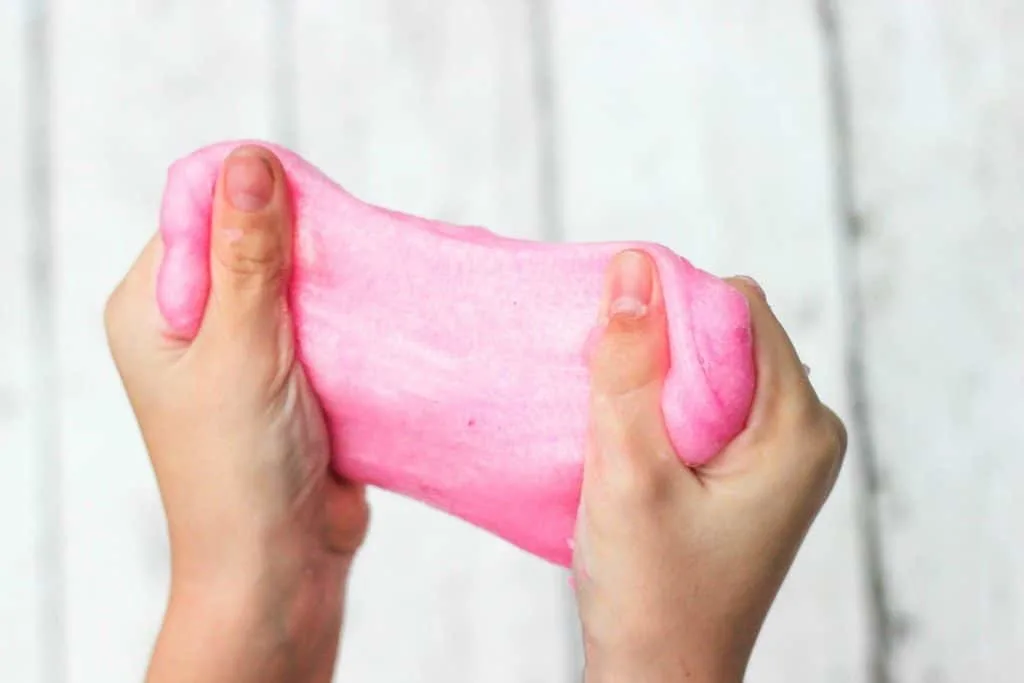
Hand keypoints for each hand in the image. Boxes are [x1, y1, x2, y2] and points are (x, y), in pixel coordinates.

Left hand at [104, 145, 368, 682]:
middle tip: (353, 251)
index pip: (197, 212)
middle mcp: (195, 322)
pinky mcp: (296, 376)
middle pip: (253, 241)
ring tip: (376, 280)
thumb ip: (248, 257)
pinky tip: (385, 311)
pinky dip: (356, 314)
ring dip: (336, 280)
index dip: (254, 197)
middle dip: (305, 240)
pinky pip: (326, 323)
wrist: (280, 566)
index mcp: (153, 308)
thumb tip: (250, 160)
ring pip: (296, 282)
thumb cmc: (238, 467)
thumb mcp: (240, 350)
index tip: (314, 211)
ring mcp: (247, 350)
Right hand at [573, 251, 846, 681]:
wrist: (661, 679)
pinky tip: (631, 438)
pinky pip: (712, 406)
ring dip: (658, 378)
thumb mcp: (630, 473)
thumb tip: (633, 268)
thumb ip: (630, 368)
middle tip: (607, 390)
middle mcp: (805, 433)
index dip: (671, 309)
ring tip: (615, 420)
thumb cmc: (650, 593)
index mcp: (798, 428)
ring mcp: (783, 455)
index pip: (739, 310)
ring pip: (716, 369)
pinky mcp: (754, 473)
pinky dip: (666, 406)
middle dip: (663, 346)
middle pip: (730, 335)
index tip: (614, 346)